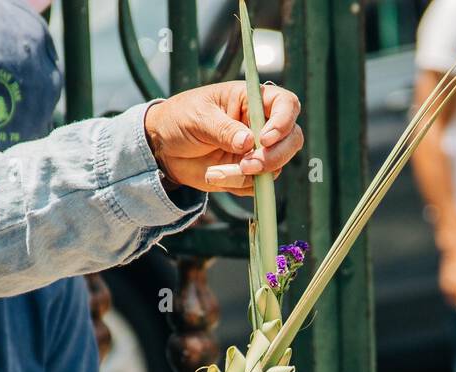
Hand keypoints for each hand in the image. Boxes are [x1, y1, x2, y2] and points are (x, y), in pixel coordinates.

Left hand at [144, 81, 302, 194]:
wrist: (163, 148)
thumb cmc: (179, 119)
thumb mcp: (198, 117)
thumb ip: (223, 129)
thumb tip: (249, 142)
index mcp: (251, 100)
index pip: (286, 105)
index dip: (284, 122)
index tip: (265, 139)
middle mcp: (260, 125)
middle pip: (292, 139)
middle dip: (274, 156)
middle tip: (248, 165)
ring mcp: (256, 151)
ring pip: (275, 167)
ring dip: (248, 175)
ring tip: (216, 172)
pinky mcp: (248, 173)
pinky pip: (256, 186)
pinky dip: (237, 185)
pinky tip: (214, 176)